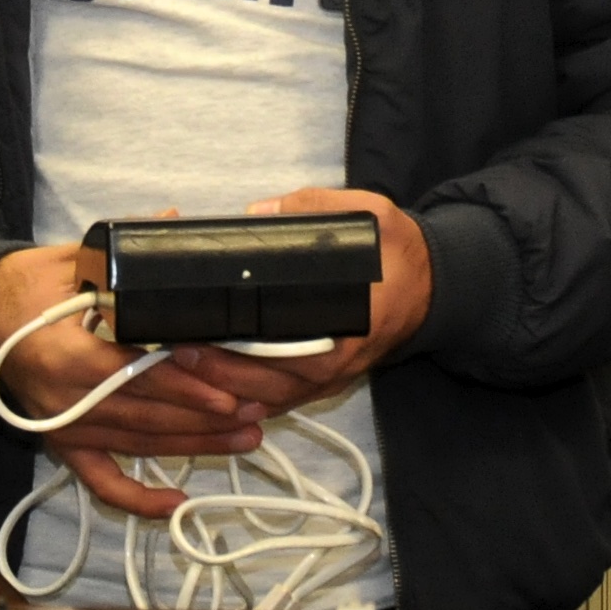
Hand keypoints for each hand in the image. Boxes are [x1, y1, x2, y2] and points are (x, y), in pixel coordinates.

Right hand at [0, 243, 265, 520]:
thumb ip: (123, 251)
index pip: (132, 376)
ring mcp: (63, 427)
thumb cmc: (25, 286)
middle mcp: (63, 400)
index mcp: (63, 354)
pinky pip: (101, 479)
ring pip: (138, 444)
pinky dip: (137, 497)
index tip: (225, 390)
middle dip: (204, 416)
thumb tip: (176, 222)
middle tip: (256, 408)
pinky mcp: (62, 442)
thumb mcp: (69, 259)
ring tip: (246, 436)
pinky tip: (177, 504)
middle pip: (145, 415)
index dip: (181, 385)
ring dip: (194, 444)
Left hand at [158, 186, 432, 418]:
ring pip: (275, 399)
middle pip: (273, 383)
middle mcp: (341, 361)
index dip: (243, 351)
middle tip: (177, 351)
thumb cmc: (397, 251)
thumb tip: (259, 212)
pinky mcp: (329, 381)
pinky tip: (215, 394)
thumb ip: (316, 208)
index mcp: (353, 323)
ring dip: (229, 391)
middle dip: (221, 373)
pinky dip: (250, 401)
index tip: (201, 335)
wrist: (433, 285)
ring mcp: (334, 376)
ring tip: (184, 370)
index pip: (292, 351)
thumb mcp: (369, 216)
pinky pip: (285, 401)